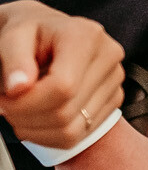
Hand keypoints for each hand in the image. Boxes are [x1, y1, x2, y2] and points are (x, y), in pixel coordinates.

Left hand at [0, 1, 123, 146]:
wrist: (47, 34)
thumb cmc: (30, 34)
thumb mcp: (13, 36)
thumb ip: (13, 59)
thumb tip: (18, 87)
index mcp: (86, 36)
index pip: (63, 87)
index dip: (27, 103)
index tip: (4, 100)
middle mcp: (108, 57)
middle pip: (65, 112)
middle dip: (27, 117)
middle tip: (6, 106)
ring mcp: (114, 81)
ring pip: (71, 131)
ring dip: (36, 130)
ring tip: (20, 111)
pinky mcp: (113, 100)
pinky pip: (77, 136)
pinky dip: (49, 135)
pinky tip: (37, 117)